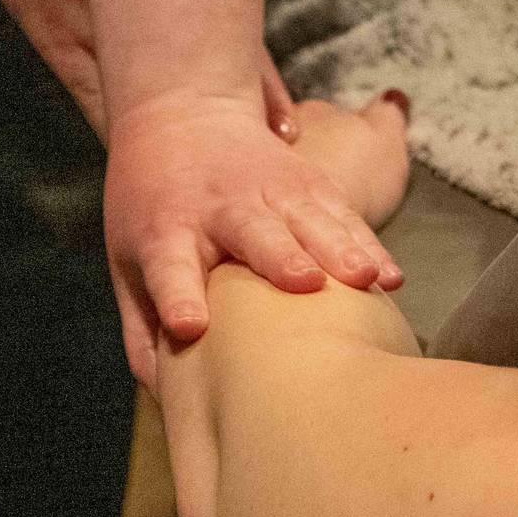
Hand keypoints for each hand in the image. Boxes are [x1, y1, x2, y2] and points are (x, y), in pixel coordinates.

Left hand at [105, 88, 405, 388]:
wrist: (183, 112)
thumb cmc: (154, 208)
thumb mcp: (128, 261)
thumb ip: (144, 331)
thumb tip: (171, 404)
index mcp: (165, 231)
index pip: (168, 267)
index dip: (178, 297)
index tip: (190, 326)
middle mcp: (218, 207)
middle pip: (250, 232)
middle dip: (278, 257)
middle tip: (302, 284)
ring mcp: (268, 188)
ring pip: (308, 218)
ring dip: (337, 247)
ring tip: (365, 281)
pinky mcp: (307, 179)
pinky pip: (342, 212)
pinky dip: (366, 242)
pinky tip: (389, 276)